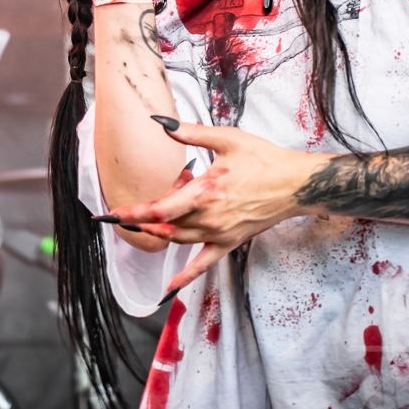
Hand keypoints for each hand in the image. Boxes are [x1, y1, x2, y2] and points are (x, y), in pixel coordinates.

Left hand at [108, 118, 330, 292]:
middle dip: (144, 216)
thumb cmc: (262, 158)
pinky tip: (169, 287)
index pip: (160, 209)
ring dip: (160, 231)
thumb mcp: (226, 138)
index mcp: (205, 191)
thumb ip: (190, 132)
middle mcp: (209, 217)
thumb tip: (161, 122)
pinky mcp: (230, 242)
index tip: (113, 214)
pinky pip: (203, 264)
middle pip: (165, 226)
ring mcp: (219, 233)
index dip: (134, 213)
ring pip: (178, 240)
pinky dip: (184, 276)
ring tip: (153, 215)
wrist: (295, 184)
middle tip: (135, 204)